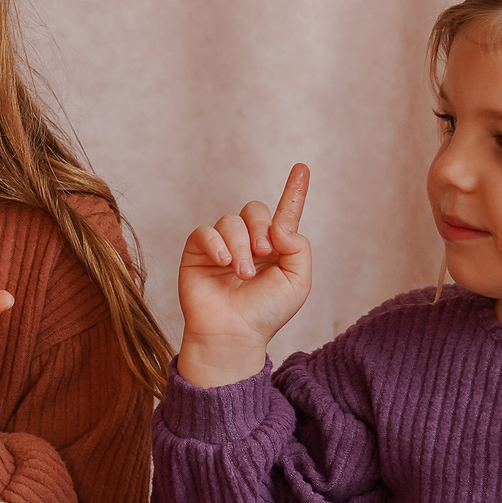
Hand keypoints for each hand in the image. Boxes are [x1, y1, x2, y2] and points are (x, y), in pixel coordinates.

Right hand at [174, 163, 312, 386]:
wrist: (233, 335)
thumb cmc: (266, 313)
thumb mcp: (297, 282)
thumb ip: (299, 248)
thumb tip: (281, 226)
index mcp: (276, 247)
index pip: (285, 213)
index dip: (294, 190)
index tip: (302, 167)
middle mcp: (249, 242)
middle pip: (255, 209)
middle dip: (261, 227)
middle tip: (264, 253)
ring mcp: (222, 245)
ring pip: (231, 220)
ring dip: (240, 245)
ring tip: (243, 274)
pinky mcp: (198, 251)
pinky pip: (206, 231)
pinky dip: (216, 243)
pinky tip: (223, 262)